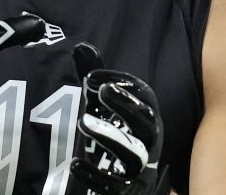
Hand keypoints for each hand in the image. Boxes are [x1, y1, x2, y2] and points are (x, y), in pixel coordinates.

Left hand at [67, 42, 166, 194]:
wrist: (135, 185)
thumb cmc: (121, 135)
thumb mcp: (108, 107)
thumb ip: (96, 78)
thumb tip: (81, 46)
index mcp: (147, 116)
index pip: (143, 95)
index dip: (123, 83)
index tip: (94, 75)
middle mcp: (150, 140)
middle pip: (146, 120)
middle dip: (126, 104)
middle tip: (103, 90)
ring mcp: (141, 167)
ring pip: (133, 151)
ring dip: (110, 136)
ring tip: (83, 123)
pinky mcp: (128, 189)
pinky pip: (115, 184)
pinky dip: (96, 175)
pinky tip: (75, 164)